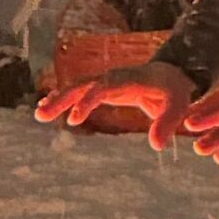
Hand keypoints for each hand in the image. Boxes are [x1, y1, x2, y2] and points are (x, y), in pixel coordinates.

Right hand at [35, 60, 195, 150]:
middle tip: (42, 113)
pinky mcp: (103, 88)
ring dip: (58, 99)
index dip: (89, 100)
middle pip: (84, 85)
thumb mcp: (179, 104)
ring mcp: (106, 81)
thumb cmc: (175, 89)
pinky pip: (79, 92)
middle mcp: (113, 77)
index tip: (75, 118)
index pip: (105, 86)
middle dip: (63, 98)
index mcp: (130, 79)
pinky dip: (63, 99)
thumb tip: (156, 146)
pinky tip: (46, 110)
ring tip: (39, 114)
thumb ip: (168, 122)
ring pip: (77, 87)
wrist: (171, 72)